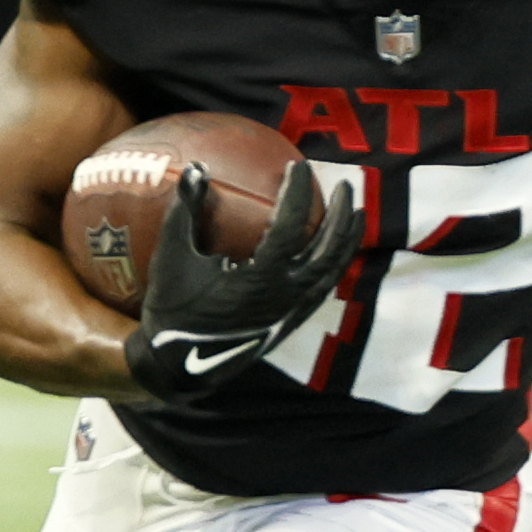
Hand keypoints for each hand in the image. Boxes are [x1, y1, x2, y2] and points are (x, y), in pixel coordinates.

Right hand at [124, 164, 359, 401]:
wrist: (179, 364)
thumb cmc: (173, 308)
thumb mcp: (173, 257)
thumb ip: (185, 211)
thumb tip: (197, 168)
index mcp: (261, 279)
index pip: (291, 226)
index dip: (298, 193)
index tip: (300, 167)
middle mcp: (286, 296)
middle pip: (328, 249)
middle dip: (342, 215)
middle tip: (346, 185)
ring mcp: (293, 312)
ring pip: (333, 271)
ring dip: (348, 239)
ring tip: (357, 213)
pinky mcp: (292, 322)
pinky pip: (324, 288)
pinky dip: (335, 264)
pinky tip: (335, 250)